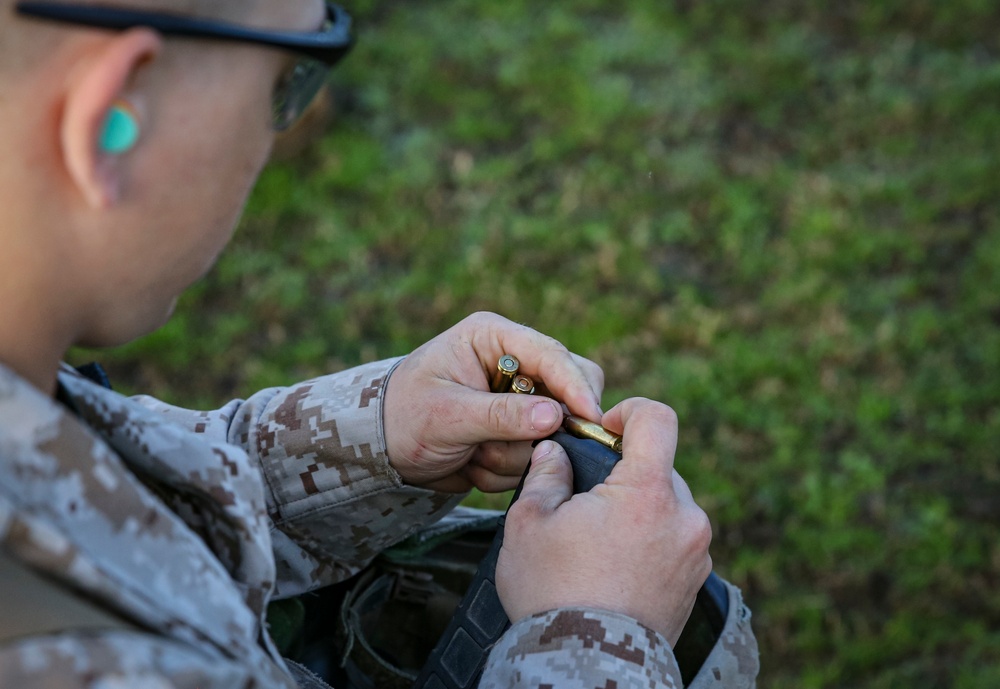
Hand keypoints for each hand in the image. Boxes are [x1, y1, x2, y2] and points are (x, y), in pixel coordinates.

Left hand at [383, 312, 604, 492]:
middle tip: (525, 447)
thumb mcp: (447, 415)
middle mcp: (514, 364)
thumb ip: (500, 415)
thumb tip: (554, 416)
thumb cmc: (403, 416)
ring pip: (554, 431)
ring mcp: (519, 400)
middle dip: (546, 426)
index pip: (551, 355)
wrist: (381, 451)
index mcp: (493, 338)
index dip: (575, 386)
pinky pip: (535, 457)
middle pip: (571, 387)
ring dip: (513, 455)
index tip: (590, 417)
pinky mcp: (517, 432)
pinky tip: (472, 463)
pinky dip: (505, 469)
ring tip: (472, 455)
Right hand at [495, 398, 712, 644]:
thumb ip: (546, 474)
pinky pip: (674, 540)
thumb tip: (555, 451)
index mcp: (647, 493)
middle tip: (584, 501)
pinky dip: (649, 540)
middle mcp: (684, 517)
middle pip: (658, 466)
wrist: (586, 669)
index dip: (629, 411)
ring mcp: (696, 553)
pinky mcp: (696, 582)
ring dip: (637, 509)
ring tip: (597, 543)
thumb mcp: (529, 524)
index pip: (658, 418)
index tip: (603, 430)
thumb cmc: (552, 593)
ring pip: (666, 505)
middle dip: (623, 474)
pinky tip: (614, 566)